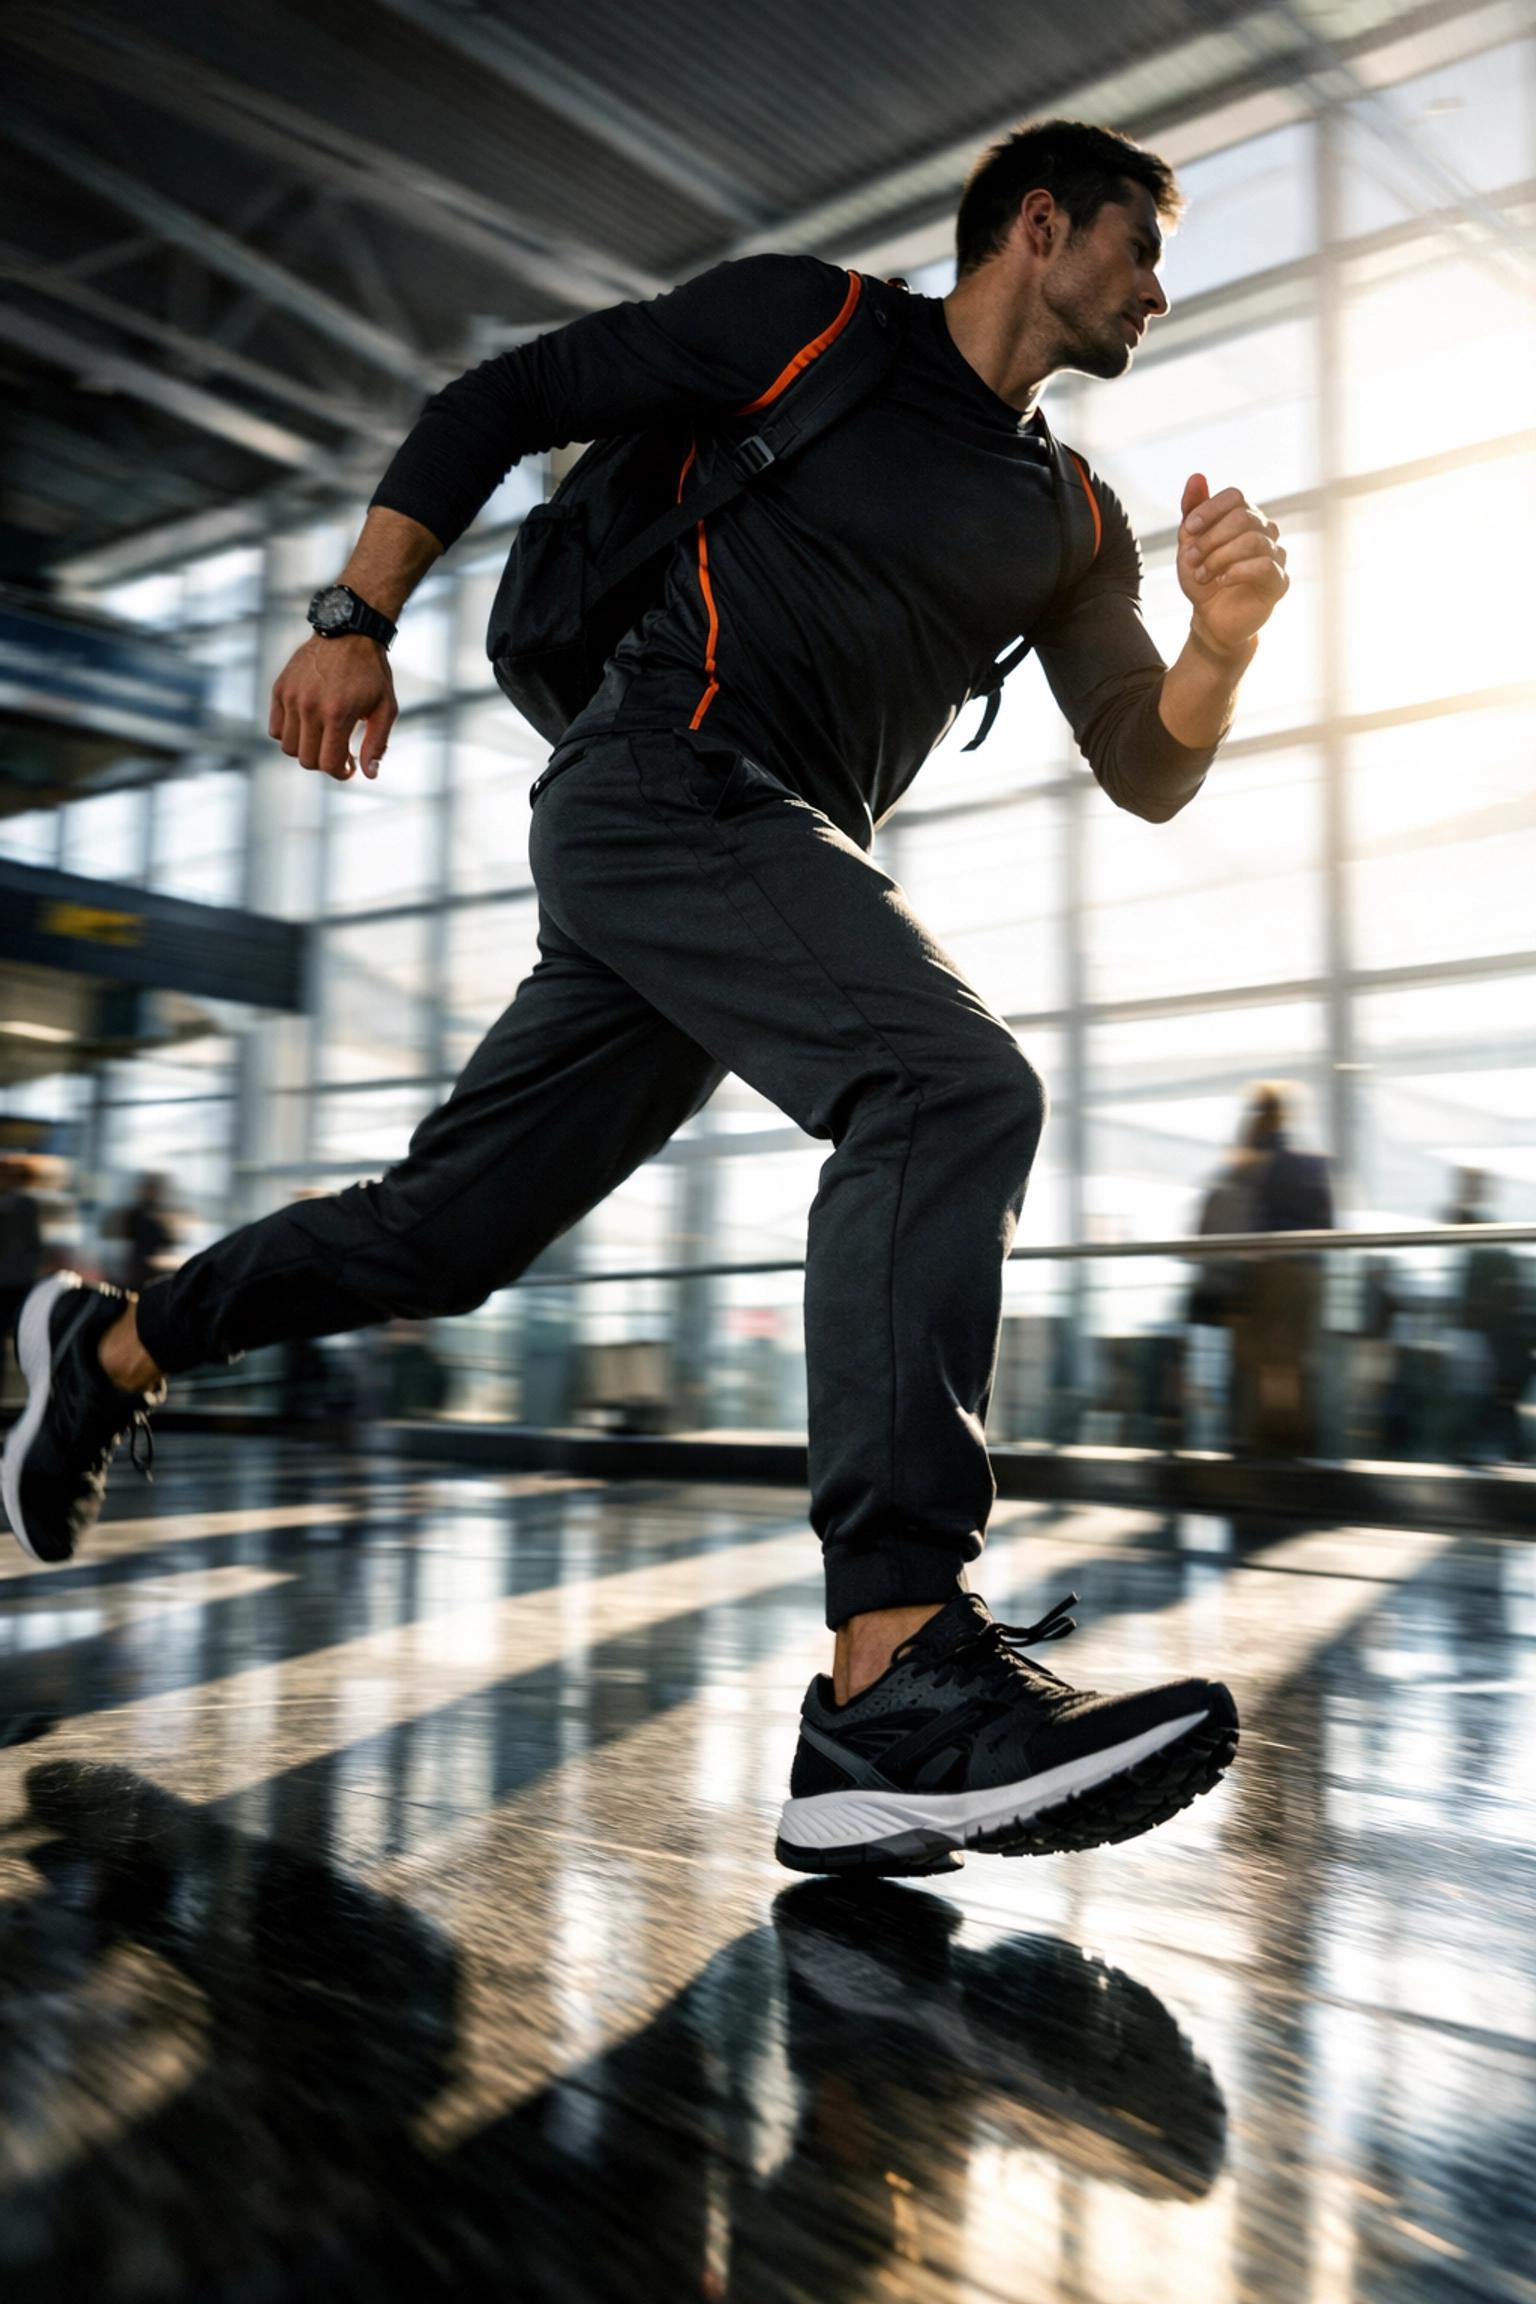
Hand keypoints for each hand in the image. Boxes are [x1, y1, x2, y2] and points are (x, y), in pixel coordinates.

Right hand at [267, 633, 396, 781]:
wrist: (349, 633)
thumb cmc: (372, 674)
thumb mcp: (385, 709)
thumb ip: (376, 744)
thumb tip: (369, 774)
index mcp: (337, 714)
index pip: (328, 764)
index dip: (340, 772)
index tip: (349, 765)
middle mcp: (310, 706)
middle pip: (306, 760)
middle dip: (324, 762)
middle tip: (338, 749)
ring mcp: (291, 697)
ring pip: (288, 747)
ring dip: (306, 748)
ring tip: (323, 736)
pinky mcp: (280, 688)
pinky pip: (276, 728)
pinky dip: (289, 733)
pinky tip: (308, 724)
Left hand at [1177, 474, 1287, 654]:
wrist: (1211, 618)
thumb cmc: (1203, 577)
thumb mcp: (1190, 543)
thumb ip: (1192, 511)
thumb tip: (1197, 476)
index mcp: (1245, 517)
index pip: (1235, 497)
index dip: (1209, 510)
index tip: (1188, 531)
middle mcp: (1265, 531)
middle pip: (1242, 518)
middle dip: (1210, 540)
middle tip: (1193, 560)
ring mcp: (1276, 555)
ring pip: (1251, 541)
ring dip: (1218, 559)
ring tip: (1203, 575)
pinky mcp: (1279, 581)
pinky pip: (1263, 566)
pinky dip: (1236, 572)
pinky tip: (1222, 582)